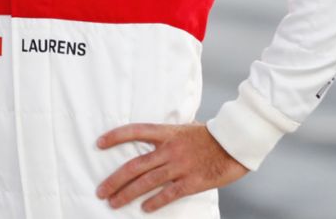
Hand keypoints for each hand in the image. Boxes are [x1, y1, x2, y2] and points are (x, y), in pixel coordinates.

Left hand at [95, 123, 246, 212]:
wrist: (237, 142)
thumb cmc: (212, 135)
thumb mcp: (187, 128)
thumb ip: (169, 135)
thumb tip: (153, 138)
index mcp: (168, 132)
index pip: (135, 131)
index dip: (115, 136)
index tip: (98, 143)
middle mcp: (170, 149)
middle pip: (135, 165)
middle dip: (115, 179)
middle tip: (100, 191)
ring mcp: (181, 166)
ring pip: (147, 182)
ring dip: (127, 193)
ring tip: (113, 202)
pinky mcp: (193, 182)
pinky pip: (170, 194)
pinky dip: (155, 202)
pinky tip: (144, 209)